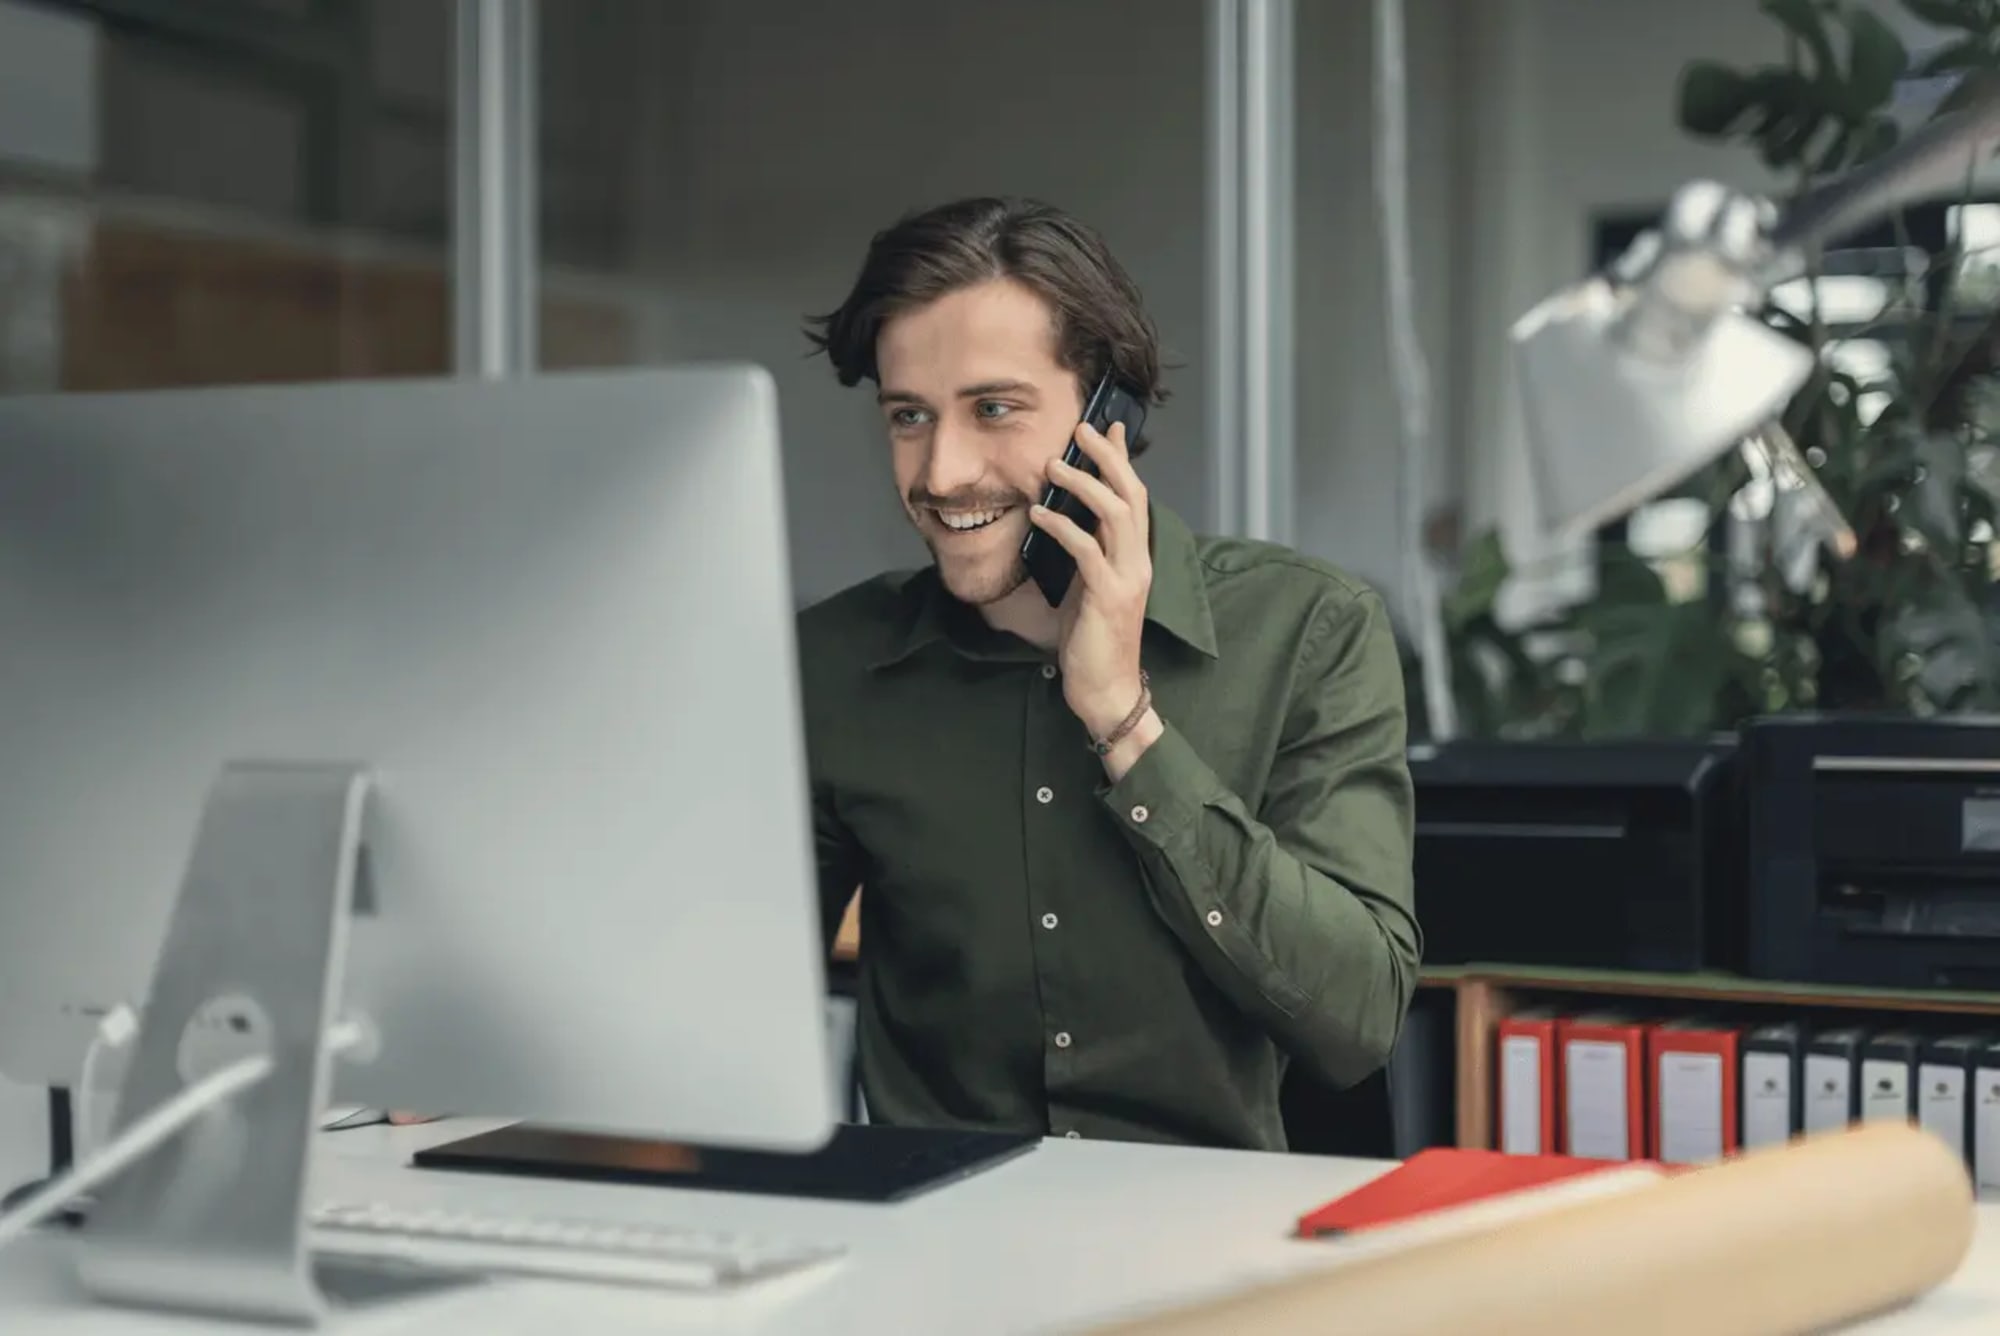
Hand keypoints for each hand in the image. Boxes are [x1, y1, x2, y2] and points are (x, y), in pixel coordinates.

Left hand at [1028, 421, 1154, 748]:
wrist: (1107, 689)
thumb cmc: (1093, 641)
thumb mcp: (1089, 587)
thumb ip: (1086, 552)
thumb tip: (1065, 517)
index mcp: (1134, 557)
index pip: (1133, 496)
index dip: (1121, 460)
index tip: (1108, 427)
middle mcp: (1138, 561)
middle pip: (1131, 495)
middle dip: (1108, 457)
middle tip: (1082, 429)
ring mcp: (1127, 578)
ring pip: (1116, 515)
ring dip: (1084, 484)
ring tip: (1053, 465)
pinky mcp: (1109, 597)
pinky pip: (1087, 551)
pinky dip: (1063, 527)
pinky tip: (1039, 514)